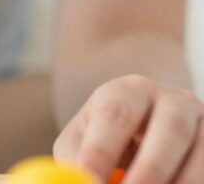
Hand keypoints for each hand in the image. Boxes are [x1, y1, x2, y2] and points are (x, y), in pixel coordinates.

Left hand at [54, 74, 203, 183]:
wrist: (145, 134)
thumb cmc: (106, 141)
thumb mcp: (81, 141)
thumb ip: (75, 158)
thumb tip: (78, 179)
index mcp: (128, 91)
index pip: (115, 114)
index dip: (102, 151)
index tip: (89, 179)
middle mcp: (172, 101)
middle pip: (170, 129)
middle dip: (150, 170)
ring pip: (201, 158)